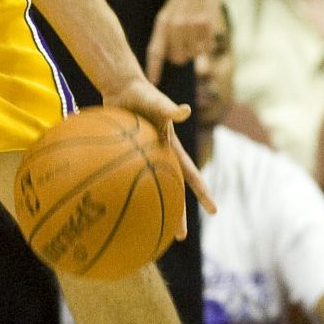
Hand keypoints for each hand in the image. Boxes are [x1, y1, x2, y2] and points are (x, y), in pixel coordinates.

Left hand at [101, 75, 212, 227]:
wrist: (121, 87)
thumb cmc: (142, 93)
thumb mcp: (157, 101)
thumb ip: (169, 108)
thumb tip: (185, 110)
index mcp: (171, 149)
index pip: (190, 175)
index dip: (202, 193)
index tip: (214, 211)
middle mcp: (159, 157)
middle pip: (170, 190)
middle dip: (177, 213)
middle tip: (179, 236)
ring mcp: (142, 157)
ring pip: (147, 189)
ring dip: (150, 207)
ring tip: (146, 229)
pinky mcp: (125, 155)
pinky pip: (121, 177)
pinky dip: (118, 190)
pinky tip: (108, 205)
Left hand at [146, 0, 221, 84]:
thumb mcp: (168, 14)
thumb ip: (166, 35)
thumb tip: (169, 59)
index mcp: (162, 23)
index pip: (156, 51)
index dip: (154, 68)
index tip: (152, 84)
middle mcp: (175, 25)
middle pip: (177, 58)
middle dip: (181, 56)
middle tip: (185, 43)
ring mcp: (191, 25)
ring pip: (193, 55)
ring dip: (195, 50)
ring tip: (195, 34)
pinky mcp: (207, 24)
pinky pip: (206, 48)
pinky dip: (207, 45)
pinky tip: (205, 33)